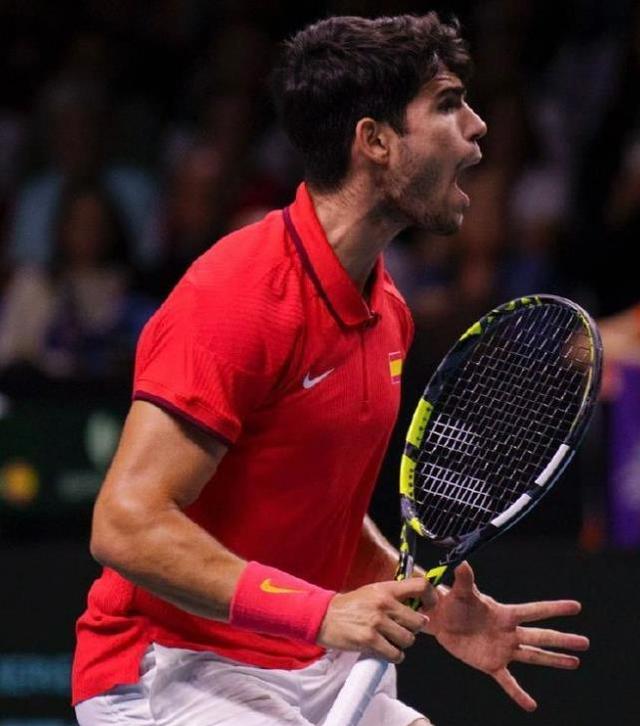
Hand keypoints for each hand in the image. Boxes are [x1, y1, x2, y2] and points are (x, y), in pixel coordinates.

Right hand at [317, 578, 427, 662]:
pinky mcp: (370, 640)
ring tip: (392, 641)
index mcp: (386, 589)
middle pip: (418, 621)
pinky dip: (394, 656)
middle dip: (414, 629)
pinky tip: (386, 651)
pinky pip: (395, 654)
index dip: (431, 597)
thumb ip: (394, 597)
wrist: (324, 616)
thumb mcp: (372, 592)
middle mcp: (384, 603)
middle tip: (404, 629)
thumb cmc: (350, 605)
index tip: (430, 606)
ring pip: (408, 639)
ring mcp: (377, 622)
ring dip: (403, 643)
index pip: (420, 586)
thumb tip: (419, 609)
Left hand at [422, 562, 589, 710]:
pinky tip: (531, 706)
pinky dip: (518, 694)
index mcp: (505, 613)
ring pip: (533, 656)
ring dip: (554, 660)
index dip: (554, 608)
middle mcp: (509, 632)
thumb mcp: (460, 592)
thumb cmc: (452, 602)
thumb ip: (465, 580)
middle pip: (541, 636)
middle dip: (562, 639)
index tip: (576, 607)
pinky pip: (507, 682)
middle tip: (585, 643)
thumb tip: (464, 562)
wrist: (440, 620)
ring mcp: (502, 649)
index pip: (534, 611)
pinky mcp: (491, 664)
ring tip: (575, 662)